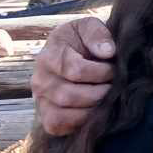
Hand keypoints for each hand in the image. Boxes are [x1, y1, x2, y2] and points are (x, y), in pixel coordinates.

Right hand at [33, 17, 116, 135]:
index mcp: (49, 55)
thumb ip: (97, 33)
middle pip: (69, 95)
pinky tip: (94, 110)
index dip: (99, 72)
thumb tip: (107, 52)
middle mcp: (39, 79)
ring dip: (91, 108)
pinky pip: (57, 125)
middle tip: (112, 87)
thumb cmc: (83, 41)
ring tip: (104, 98)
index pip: (74, 70)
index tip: (112, 68)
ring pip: (63, 114)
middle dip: (98, 93)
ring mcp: (40, 100)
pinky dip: (79, 122)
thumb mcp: (89, 26)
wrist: (76, 56)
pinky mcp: (46, 117)